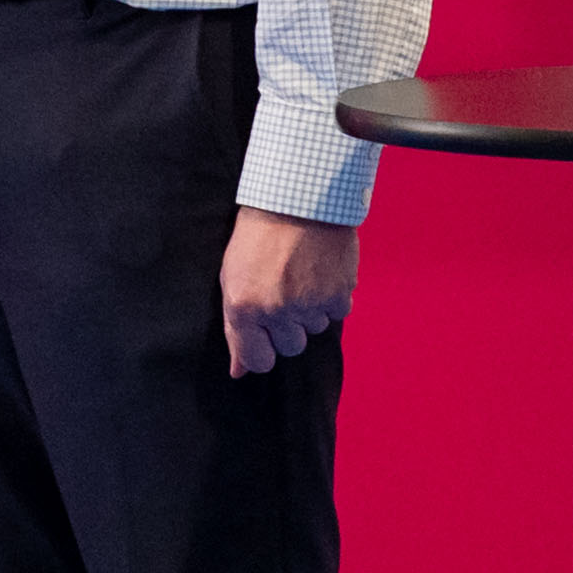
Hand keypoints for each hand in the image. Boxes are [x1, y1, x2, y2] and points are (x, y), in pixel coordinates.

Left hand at [222, 207, 356, 378]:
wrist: (297, 200)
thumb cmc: (257, 237)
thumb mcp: (232, 278)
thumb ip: (235, 329)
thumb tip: (238, 372)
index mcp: (245, 308)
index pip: (259, 361)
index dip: (262, 350)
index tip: (264, 336)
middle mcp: (278, 311)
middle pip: (291, 346)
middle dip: (288, 326)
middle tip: (283, 292)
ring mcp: (311, 303)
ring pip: (315, 329)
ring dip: (310, 310)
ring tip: (301, 275)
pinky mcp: (339, 293)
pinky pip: (338, 312)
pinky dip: (332, 297)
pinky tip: (320, 271)